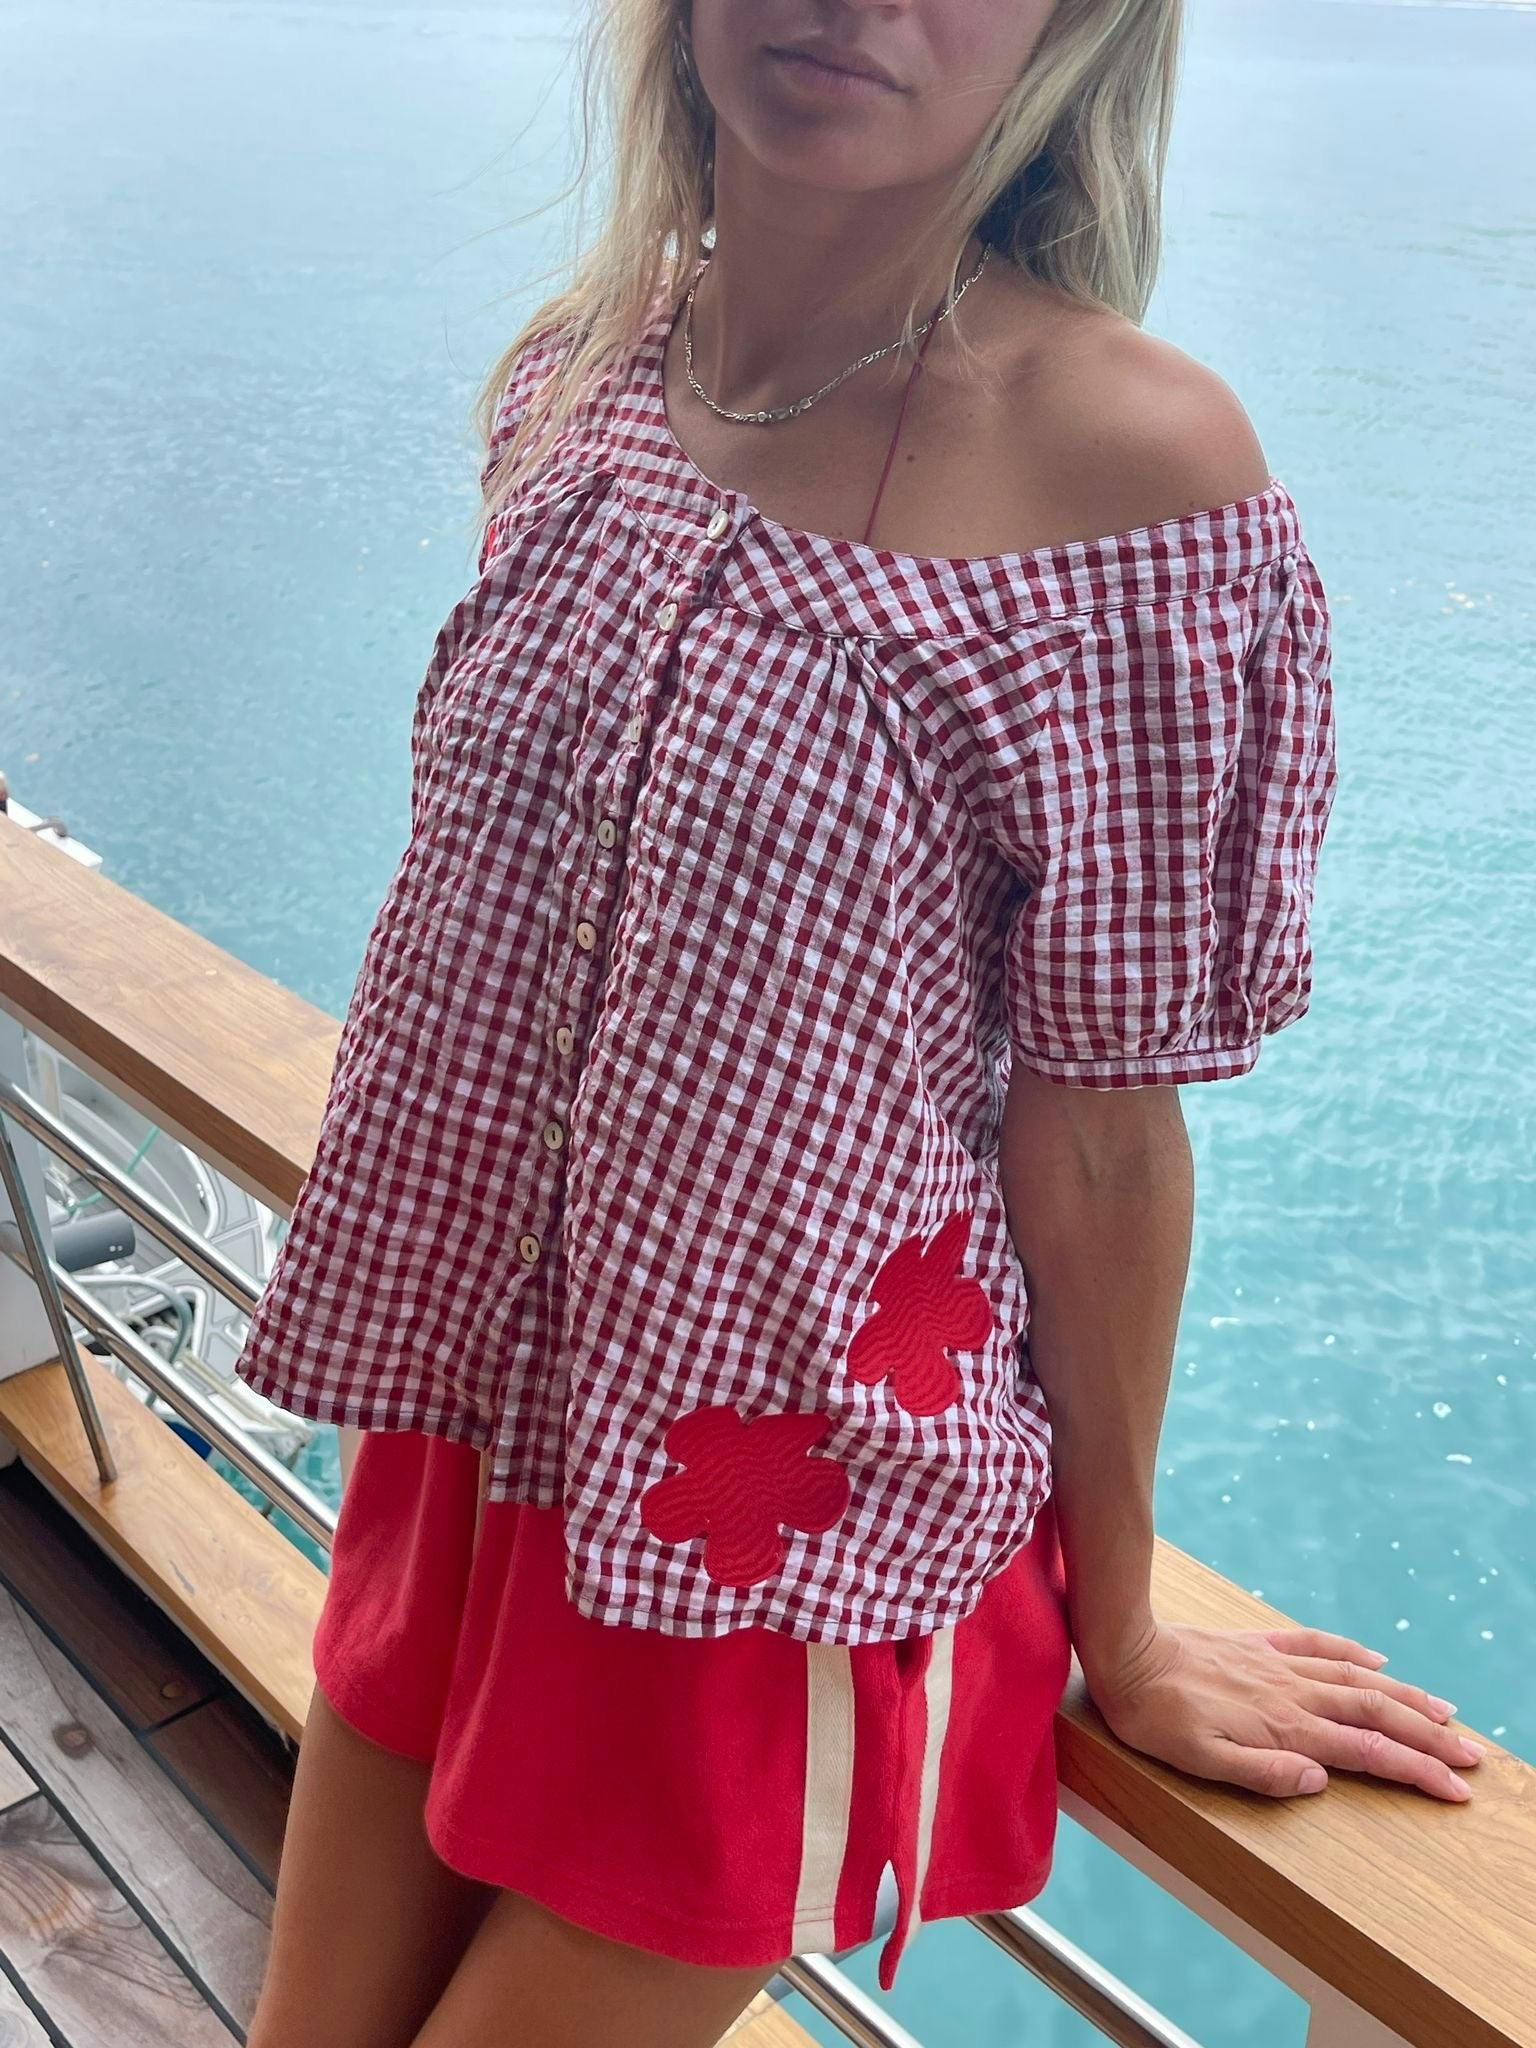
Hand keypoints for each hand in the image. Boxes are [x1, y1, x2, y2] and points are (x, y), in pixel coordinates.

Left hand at [1082, 1620, 1484, 1802]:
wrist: (1125, 1652)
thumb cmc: (1156, 1717)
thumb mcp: (1200, 1760)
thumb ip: (1262, 1772)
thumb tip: (1321, 1780)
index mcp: (1285, 1727)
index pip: (1367, 1752)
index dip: (1416, 1770)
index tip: (1456, 1788)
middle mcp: (1292, 1694)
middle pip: (1377, 1714)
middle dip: (1429, 1738)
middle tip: (1472, 1758)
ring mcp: (1278, 1665)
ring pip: (1357, 1680)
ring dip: (1405, 1697)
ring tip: (1446, 1713)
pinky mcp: (1259, 1645)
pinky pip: (1317, 1645)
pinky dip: (1352, 1653)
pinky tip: (1377, 1660)